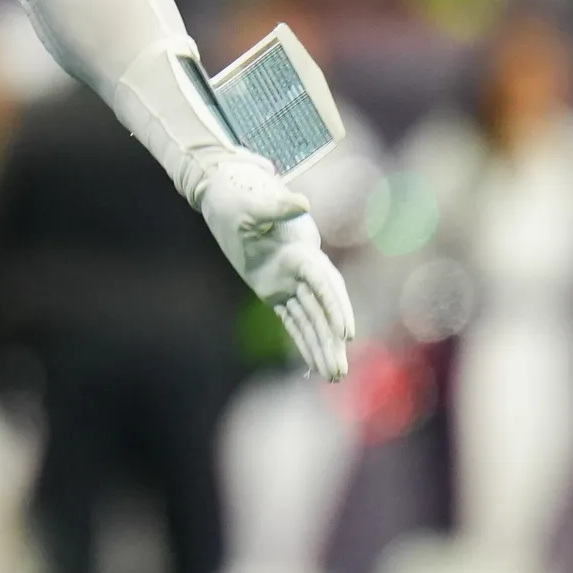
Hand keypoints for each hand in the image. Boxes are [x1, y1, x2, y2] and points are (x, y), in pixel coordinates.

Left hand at [191, 151, 355, 381]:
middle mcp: (300, 268)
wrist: (226, 195)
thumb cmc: (237, 196)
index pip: (324, 283)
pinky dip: (303, 342)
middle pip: (322, 309)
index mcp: (300, 249)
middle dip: (331, 340)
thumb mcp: (251, 202)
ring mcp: (288, 282)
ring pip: (310, 320)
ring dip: (321, 348)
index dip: (336, 307)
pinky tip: (313, 366)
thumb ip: (276, 206)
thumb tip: (302, 203)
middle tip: (340, 371)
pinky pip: (292, 321)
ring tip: (333, 377)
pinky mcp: (274, 291)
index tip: (346, 333)